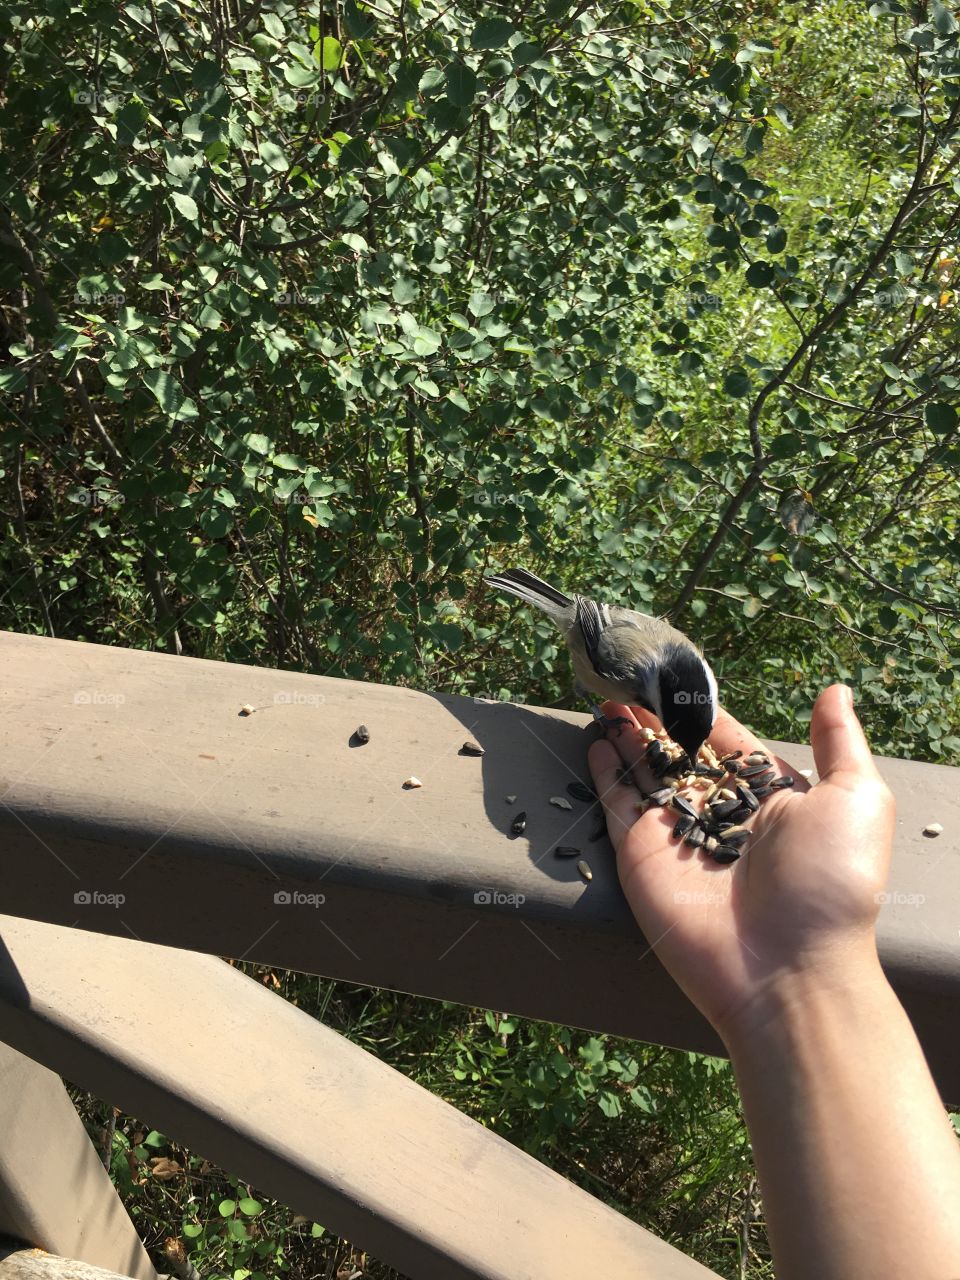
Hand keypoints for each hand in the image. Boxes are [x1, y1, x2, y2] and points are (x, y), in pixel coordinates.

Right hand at [587, 684, 895, 1044]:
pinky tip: (596, 741)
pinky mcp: (642, 856)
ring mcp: (679, 835)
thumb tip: (835, 690)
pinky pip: (619, 806)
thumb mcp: (855, 798)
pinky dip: (605, 773)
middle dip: (658, 720)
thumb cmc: (830, 881)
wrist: (787, 967)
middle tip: (633, 679)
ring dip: (627, 737)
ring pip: (646, 773)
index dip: (704, 712)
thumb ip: (838, 742)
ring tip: (608, 697)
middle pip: (682, 756)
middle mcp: (721, 814)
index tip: (680, 677)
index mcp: (770, 798)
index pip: (730, 743)